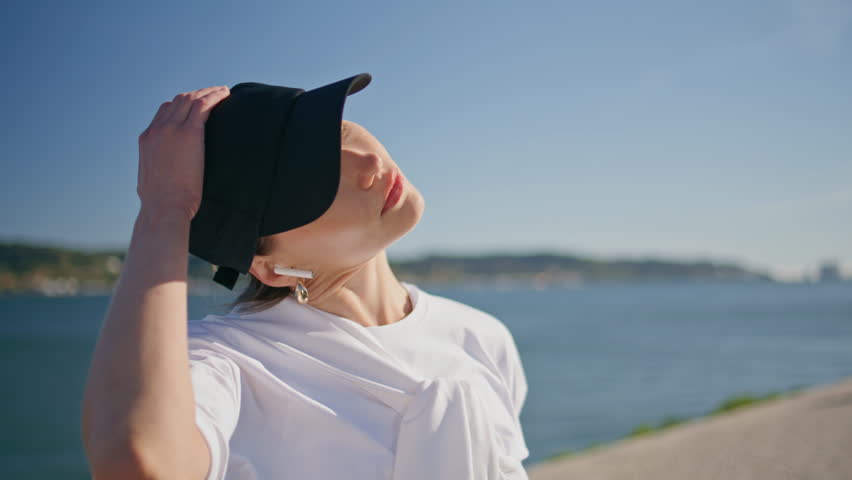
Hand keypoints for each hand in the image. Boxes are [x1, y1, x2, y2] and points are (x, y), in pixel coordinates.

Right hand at [136, 85, 230, 222]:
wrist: (163, 208)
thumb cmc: (161, 205)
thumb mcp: (151, 182)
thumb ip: (157, 171)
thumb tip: (164, 177)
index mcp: (147, 139)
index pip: (164, 111)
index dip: (182, 104)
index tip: (197, 105)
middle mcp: (157, 129)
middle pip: (178, 101)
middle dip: (197, 94)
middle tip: (214, 94)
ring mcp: (171, 129)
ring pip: (191, 99)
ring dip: (208, 92)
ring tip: (223, 91)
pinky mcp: (189, 133)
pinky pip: (203, 106)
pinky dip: (215, 97)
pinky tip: (226, 95)